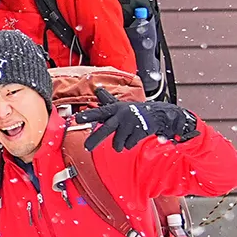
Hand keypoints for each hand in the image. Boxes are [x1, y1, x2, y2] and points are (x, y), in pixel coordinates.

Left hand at [83, 95, 197, 151]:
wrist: (158, 114)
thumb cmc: (135, 110)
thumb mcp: (121, 104)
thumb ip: (107, 100)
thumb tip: (97, 89)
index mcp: (115, 108)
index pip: (99, 112)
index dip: (89, 115)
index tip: (78, 119)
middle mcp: (121, 115)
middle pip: (106, 130)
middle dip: (95, 139)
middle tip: (87, 147)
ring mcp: (131, 124)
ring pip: (117, 142)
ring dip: (119, 144)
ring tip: (124, 137)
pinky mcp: (139, 131)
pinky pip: (128, 144)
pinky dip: (129, 144)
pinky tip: (134, 137)